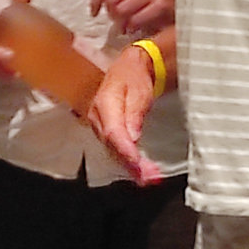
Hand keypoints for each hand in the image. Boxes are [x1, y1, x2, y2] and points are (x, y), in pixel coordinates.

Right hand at [86, 43, 162, 184]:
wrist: (128, 69)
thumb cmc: (135, 78)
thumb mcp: (139, 92)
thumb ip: (134, 114)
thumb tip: (131, 137)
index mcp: (104, 104)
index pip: (113, 132)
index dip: (125, 150)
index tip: (138, 164)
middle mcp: (97, 118)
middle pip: (112, 146)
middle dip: (131, 164)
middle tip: (150, 177)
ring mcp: (100, 127)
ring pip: (114, 151)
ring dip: (132, 167)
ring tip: (150, 178)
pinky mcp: (107, 134)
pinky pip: (116, 150)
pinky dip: (130, 163)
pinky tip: (142, 173)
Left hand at [89, 0, 173, 36]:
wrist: (183, 5)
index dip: (96, 0)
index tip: (94, 12)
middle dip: (111, 14)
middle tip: (117, 20)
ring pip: (122, 10)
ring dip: (121, 22)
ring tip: (125, 25)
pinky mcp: (162, 4)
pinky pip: (136, 19)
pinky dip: (132, 27)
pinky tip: (134, 28)